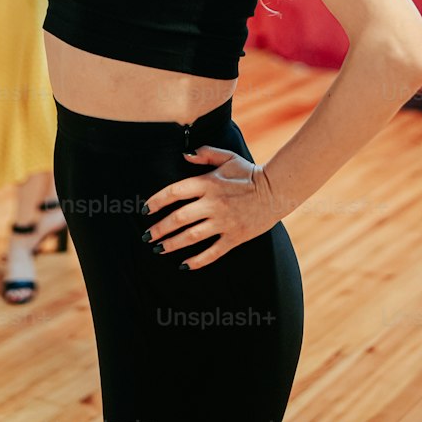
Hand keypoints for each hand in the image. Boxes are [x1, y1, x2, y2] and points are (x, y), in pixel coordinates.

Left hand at [140, 144, 278, 270]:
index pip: (175, 192)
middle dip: (159, 228)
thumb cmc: (248, 172)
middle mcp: (213, 204)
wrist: (276, 190)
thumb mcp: (227, 158)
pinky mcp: (234, 237)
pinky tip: (185, 265)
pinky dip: (197, 261)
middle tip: (147, 236)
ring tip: (159, 249)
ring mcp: (224, 222)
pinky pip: (213, 252)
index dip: (157, 201)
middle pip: (179, 218)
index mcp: (208, 183)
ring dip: (173, 244)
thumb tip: (184, 156)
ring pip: (192, 237)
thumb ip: (205, 155)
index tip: (145, 209)